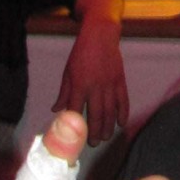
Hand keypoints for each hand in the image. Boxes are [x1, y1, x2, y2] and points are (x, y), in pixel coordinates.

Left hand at [57, 0, 128, 143]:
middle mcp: (95, 86)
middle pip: (96, 114)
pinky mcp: (121, 80)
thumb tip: (56, 110)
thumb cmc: (80, 54)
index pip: (76, 110)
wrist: (100, 36)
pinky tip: (121, 123)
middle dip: (94, 131)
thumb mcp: (67, 72)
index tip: (75, 137)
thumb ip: (64, 93)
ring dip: (108, 126)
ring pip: (110, 110)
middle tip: (93, 144)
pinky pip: (123, 100)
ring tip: (105, 137)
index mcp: (79, 84)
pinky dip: (123, 112)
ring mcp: (110, 84)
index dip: (76, 125)